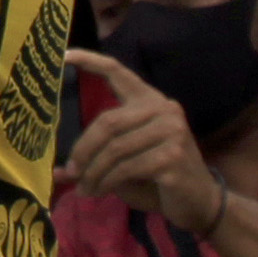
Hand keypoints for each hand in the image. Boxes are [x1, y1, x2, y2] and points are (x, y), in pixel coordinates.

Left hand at [65, 49, 226, 231]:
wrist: (197, 201)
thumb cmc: (156, 178)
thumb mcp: (121, 164)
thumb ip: (94, 159)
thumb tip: (59, 171)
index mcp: (149, 102)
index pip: (118, 73)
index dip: (91, 62)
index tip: (64, 55)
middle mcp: (164, 110)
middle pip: (108, 122)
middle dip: (83, 150)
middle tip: (71, 172)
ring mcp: (172, 131)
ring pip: (114, 149)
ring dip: (93, 173)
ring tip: (85, 189)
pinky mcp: (173, 156)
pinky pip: (126, 168)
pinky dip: (106, 182)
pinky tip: (101, 191)